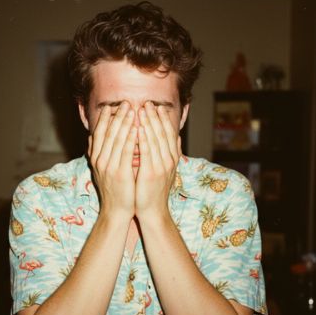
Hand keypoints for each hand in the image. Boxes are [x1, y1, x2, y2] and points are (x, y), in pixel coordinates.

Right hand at [88, 102, 136, 219]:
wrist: (115, 211)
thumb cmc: (113, 190)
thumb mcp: (100, 169)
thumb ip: (97, 152)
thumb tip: (91, 137)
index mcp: (96, 158)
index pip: (99, 133)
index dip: (105, 118)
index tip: (112, 106)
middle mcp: (100, 160)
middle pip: (108, 133)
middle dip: (118, 116)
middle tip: (126, 103)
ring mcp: (109, 167)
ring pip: (117, 139)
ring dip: (125, 122)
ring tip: (133, 110)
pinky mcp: (120, 173)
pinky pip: (126, 152)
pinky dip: (131, 138)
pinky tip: (137, 128)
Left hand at [135, 102, 180, 219]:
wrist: (153, 211)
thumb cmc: (154, 191)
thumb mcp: (166, 169)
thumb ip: (171, 152)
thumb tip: (177, 136)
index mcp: (172, 158)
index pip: (169, 134)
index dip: (163, 119)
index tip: (157, 107)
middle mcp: (169, 160)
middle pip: (163, 133)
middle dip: (155, 117)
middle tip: (147, 103)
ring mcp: (161, 166)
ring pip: (155, 139)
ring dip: (148, 123)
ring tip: (142, 110)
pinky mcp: (151, 172)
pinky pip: (147, 152)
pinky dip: (143, 138)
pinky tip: (138, 128)